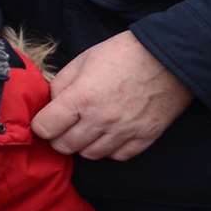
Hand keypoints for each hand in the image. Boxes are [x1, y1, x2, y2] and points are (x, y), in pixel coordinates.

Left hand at [31, 31, 192, 160]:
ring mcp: (122, 132)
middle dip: (59, 137)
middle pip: (64, 146)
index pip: (46, 128)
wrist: (169, 57)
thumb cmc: (123, 53)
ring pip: (89, 155)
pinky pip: (117, 157)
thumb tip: (51, 104)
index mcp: (81, 97)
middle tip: (64, 127)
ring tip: (88, 129)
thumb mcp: (84, 59)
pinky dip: (110, 149)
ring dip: (84, 144)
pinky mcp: (143, 139)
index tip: (45, 120)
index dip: (41, 125)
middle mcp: (100, 120)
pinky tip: (110, 134)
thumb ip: (62, 83)